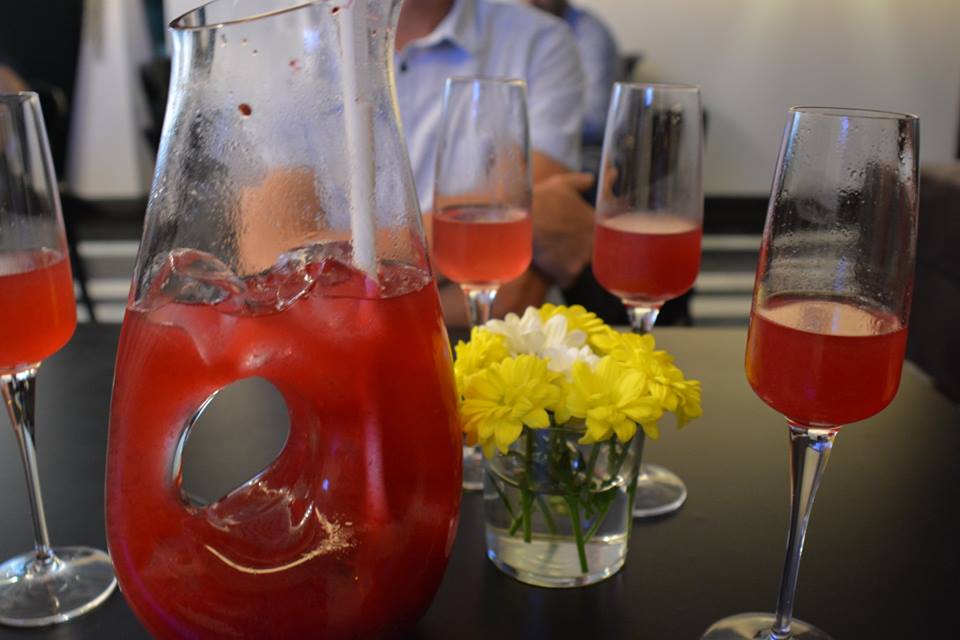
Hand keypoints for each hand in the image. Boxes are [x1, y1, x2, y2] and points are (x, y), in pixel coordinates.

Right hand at [531, 172, 594, 288]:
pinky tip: (548, 264)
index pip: (604, 231)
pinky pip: (567, 279)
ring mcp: (582, 260)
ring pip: (580, 263)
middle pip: (593, 249)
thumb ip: (581, 181)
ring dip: (570, 260)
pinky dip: (559, 275)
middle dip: (580, 246)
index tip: (576, 228)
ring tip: (551, 250)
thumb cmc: (540, 202)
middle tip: (561, 239)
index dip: (591, 230)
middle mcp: (593, 242)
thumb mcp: (560, 184)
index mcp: (595, 221)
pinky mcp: (568, 274)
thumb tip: (592, 177)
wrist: (521, 226)